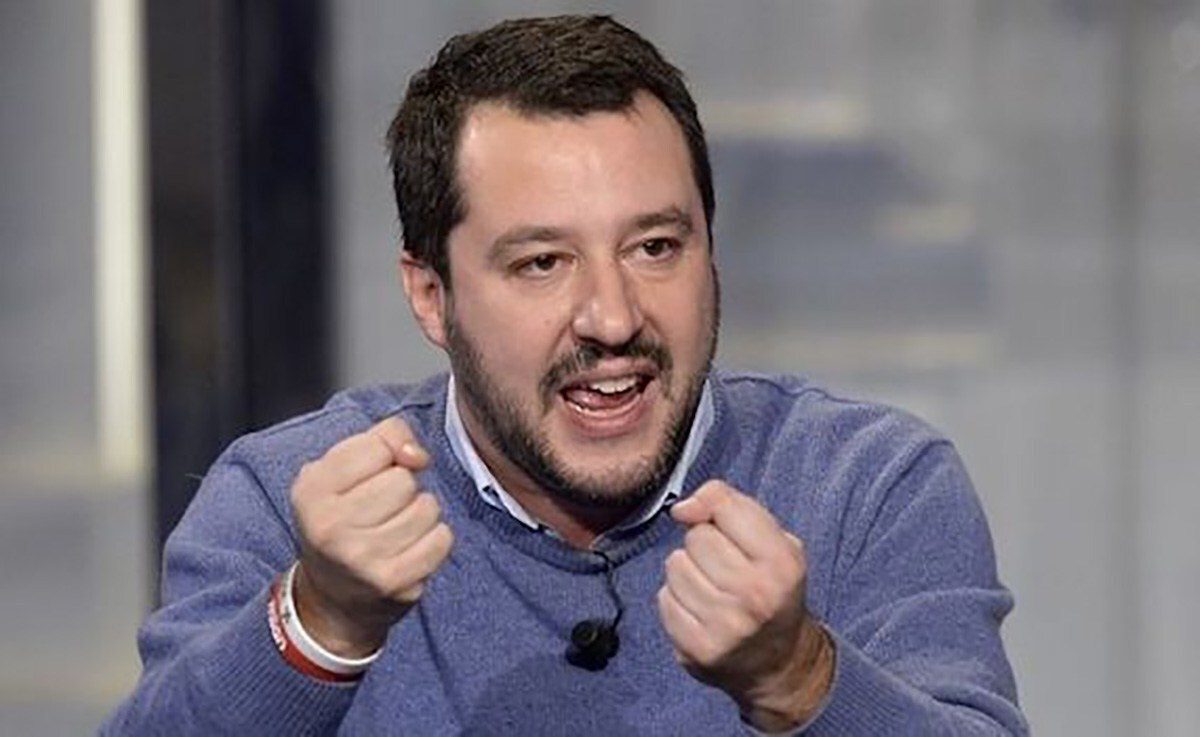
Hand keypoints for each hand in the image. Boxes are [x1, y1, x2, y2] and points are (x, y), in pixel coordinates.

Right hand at [290, 417, 453, 657]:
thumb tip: (417, 456)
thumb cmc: (343, 518)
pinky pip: (442, 539)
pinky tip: (410, 548)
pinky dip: (434, 539)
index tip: (370, 476)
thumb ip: (383, 438)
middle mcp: (330, 526)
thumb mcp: (342, 469)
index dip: (385, 456)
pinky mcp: (393, 582)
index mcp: (311, 490)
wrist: (334, 595)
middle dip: (403, 488)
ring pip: (428, 507)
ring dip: (421, 514)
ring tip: (395, 528)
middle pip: (404, 479)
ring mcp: (361, 558)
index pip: (379, 446)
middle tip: (382, 509)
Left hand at [658, 480, 833, 731]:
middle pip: (696, 537)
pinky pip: (664, 599)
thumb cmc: (771, 588)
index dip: (716, 509)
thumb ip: (731, 506)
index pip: (724, 506)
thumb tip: (681, 509)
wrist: (780, 662)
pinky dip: (676, 600)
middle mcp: (756, 594)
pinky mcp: (699, 648)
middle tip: (723, 567)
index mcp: (782, 562)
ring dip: (686, 571)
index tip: (721, 525)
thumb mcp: (773, 541)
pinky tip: (698, 610)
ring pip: (675, 566)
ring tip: (710, 588)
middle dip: (704, 545)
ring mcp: (726, 625)